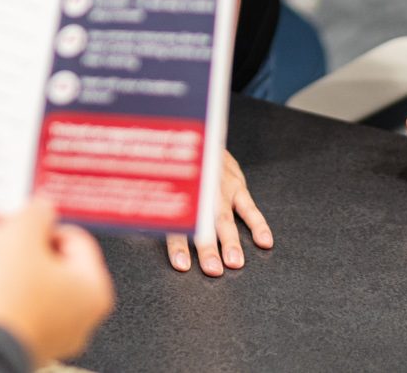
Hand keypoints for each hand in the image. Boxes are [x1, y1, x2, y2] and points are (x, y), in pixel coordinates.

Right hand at [0, 198, 113, 365]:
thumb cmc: (4, 294)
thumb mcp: (22, 230)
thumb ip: (36, 212)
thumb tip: (41, 209)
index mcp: (92, 290)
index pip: (75, 238)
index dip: (42, 219)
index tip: (20, 212)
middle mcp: (75, 319)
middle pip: (47, 262)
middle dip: (15, 241)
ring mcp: (45, 336)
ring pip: (22, 283)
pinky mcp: (13, 344)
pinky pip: (3, 305)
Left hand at [164, 149, 271, 276]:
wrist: (198, 138)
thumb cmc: (178, 169)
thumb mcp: (162, 184)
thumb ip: (155, 210)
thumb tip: (141, 234)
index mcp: (179, 195)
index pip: (177, 222)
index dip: (178, 245)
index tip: (182, 265)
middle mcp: (200, 190)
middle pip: (203, 221)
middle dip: (207, 246)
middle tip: (212, 269)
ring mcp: (219, 186)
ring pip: (225, 215)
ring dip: (231, 240)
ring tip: (236, 262)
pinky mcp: (237, 183)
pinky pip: (249, 206)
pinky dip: (258, 224)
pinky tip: (264, 241)